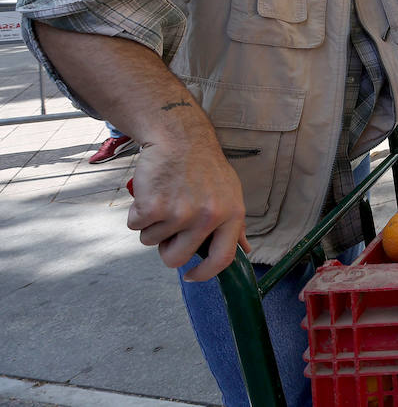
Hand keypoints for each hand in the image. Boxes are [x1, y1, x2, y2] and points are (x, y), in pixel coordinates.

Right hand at [126, 130, 248, 280]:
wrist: (179, 138)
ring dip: (151, 225)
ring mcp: (181, 213)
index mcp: (232, 216)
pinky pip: (135, 226)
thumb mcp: (230, 193)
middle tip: (168, 225)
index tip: (192, 276)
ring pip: (151, 241)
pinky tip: (150, 192)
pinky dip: (136, 213)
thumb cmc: (204, 167)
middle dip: (166, 248)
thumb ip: (234, 225)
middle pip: (176, 258)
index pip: (223, 259)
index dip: (205, 273)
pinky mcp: (154, 206)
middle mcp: (209, 217)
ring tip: (165, 197)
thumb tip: (245, 250)